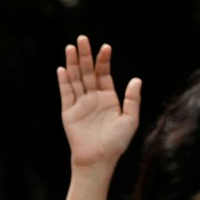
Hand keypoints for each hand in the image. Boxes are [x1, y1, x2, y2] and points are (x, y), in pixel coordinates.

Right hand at [57, 36, 141, 169]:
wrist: (98, 160)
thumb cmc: (116, 143)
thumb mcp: (130, 120)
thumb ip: (132, 99)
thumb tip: (137, 79)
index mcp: (108, 98)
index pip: (104, 74)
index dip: (104, 60)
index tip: (105, 47)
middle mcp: (93, 98)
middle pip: (87, 72)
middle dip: (85, 55)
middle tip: (83, 38)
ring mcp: (80, 104)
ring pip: (75, 79)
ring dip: (72, 63)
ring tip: (70, 47)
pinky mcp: (68, 112)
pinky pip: (66, 93)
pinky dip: (63, 81)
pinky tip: (62, 68)